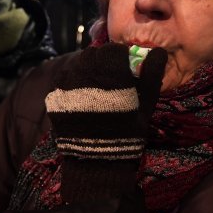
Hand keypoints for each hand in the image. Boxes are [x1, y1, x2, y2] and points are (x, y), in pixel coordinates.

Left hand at [47, 43, 166, 202]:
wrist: (99, 162)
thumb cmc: (129, 132)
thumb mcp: (145, 104)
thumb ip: (151, 74)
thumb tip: (158, 51)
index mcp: (110, 74)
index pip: (111, 49)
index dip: (118, 55)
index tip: (122, 65)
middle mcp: (85, 76)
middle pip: (91, 55)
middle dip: (101, 62)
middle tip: (108, 77)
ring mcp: (66, 87)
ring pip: (75, 66)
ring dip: (84, 72)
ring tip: (93, 89)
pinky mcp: (54, 99)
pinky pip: (61, 83)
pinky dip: (70, 86)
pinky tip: (79, 100)